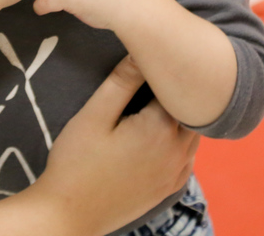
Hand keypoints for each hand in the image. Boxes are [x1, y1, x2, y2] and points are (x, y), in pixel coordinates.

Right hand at [36, 57, 198, 235]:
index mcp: (160, 127)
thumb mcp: (94, 115)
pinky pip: (188, 154)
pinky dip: (180, 139)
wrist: (70, 214)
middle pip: (192, 108)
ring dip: (181, 114)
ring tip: (156, 100)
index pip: (177, 86)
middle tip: (155, 75)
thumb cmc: (76, 162)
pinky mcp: (171, 187)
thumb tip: (142, 49)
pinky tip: (158, 132)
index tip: (153, 58)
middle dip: (177, 91)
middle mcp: (178, 150)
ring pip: (194, 131)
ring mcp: (178, 172)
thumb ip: (121, 81)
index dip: (166, 69)